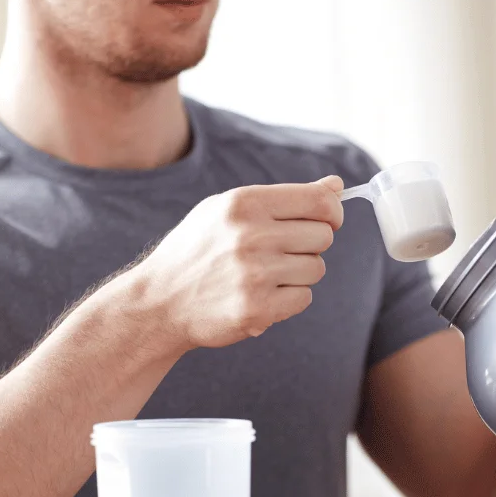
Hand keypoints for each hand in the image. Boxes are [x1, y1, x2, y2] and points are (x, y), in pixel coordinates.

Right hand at [138, 175, 344, 349]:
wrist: (159, 301)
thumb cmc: (197, 251)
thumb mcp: (227, 210)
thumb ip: (283, 197)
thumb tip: (336, 186)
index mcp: (244, 203)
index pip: (319, 202)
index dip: (333, 212)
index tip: (329, 220)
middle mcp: (251, 236)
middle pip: (323, 237)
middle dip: (310, 245)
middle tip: (282, 253)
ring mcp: (254, 275)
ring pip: (316, 269)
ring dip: (299, 274)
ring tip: (264, 275)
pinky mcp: (257, 309)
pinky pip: (303, 299)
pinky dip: (289, 300)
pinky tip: (261, 295)